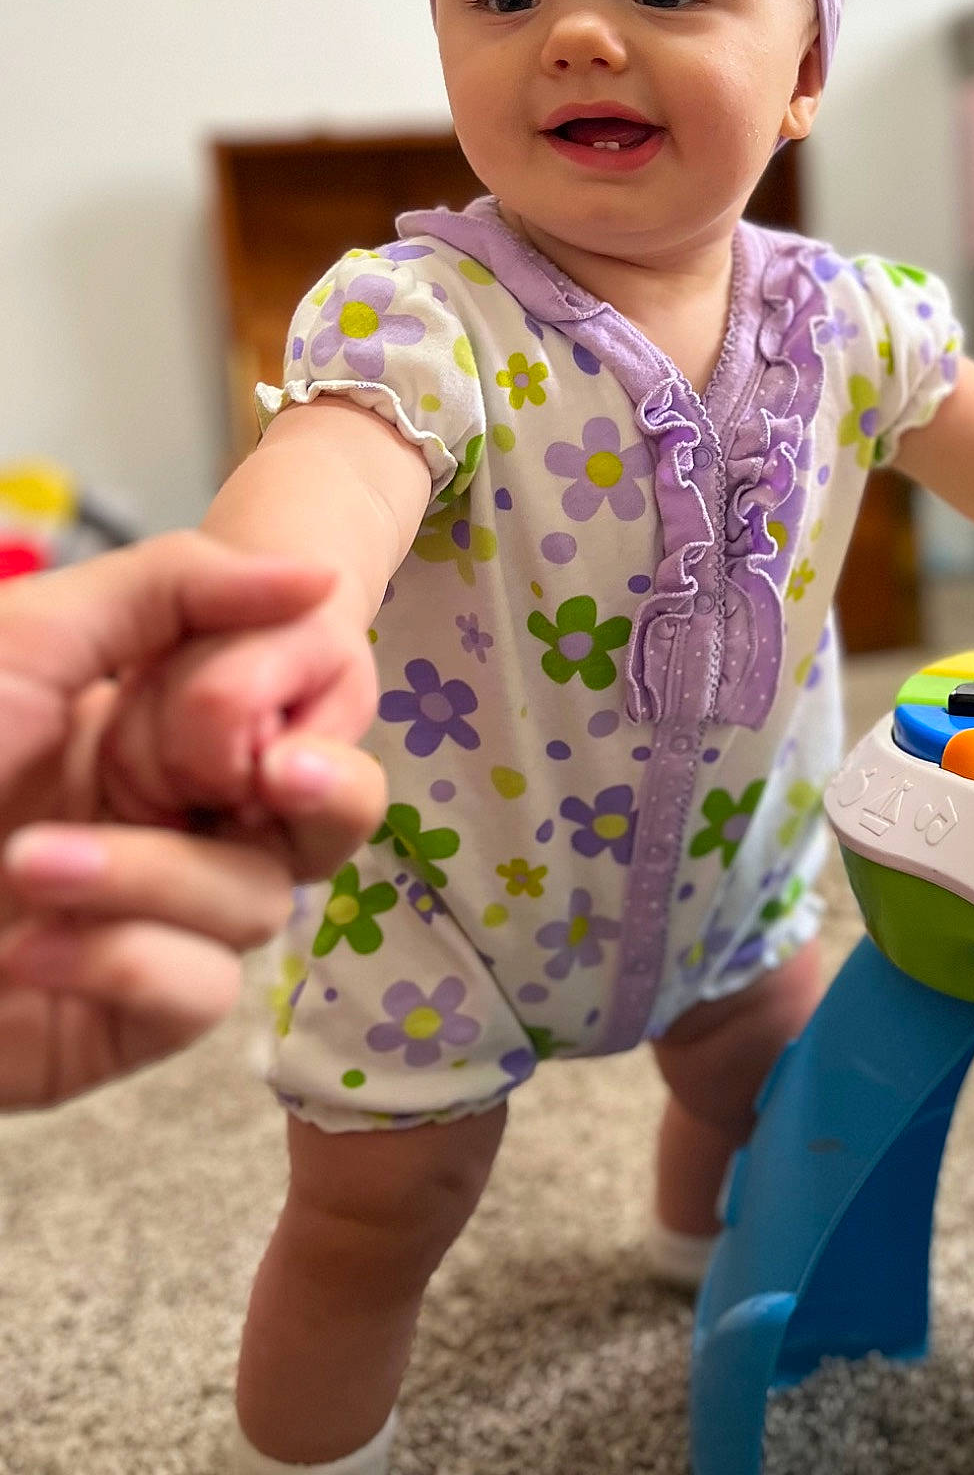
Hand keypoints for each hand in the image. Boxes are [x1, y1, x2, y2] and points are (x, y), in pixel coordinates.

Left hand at [0, 535, 385, 1107]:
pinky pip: (200, 993)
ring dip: (151, 880)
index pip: (301, 720)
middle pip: (324, 819)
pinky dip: (127, 963)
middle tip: (273, 776)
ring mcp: (148, 921)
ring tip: (28, 868)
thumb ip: (183, 588)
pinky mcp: (115, 1019)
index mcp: (158, 730)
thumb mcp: (34, 634)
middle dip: (324, 794)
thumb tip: (315, 575)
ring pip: (256, 903)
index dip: (320, 715)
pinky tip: (31, 948)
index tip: (286, 707)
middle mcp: (168, 821)